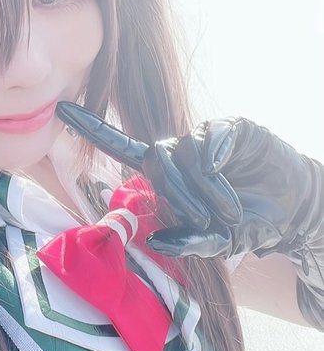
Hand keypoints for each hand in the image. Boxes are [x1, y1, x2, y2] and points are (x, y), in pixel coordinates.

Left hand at [56, 104, 323, 320]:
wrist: (290, 209)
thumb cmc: (245, 224)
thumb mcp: (216, 242)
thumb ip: (188, 241)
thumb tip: (156, 240)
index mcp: (164, 174)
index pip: (120, 146)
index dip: (92, 128)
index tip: (60, 109)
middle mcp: (179, 150)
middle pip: (156, 161)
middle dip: (177, 196)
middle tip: (206, 221)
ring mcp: (204, 137)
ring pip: (183, 156)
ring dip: (202, 191)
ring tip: (228, 213)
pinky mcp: (231, 128)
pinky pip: (210, 145)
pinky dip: (218, 175)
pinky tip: (233, 194)